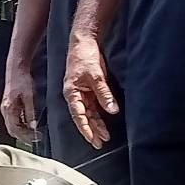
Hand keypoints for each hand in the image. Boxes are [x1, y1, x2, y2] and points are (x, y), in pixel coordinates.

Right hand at [0, 64, 38, 142]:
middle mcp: (4, 111)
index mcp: (9, 109)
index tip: (37, 138)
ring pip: (12, 127)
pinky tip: (28, 125)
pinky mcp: (7, 107)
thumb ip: (30, 112)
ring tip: (34, 134)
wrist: (16, 68)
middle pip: (12, 131)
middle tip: (36, 139)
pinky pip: (12, 121)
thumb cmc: (22, 80)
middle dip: (24, 137)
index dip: (26, 136)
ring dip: (22, 132)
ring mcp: (5, 109)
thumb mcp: (30, 96)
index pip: (16, 130)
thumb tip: (33, 127)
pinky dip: (20, 126)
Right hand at [62, 29, 116, 149]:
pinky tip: (104, 121)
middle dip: (91, 130)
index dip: (86, 128)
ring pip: (88, 113)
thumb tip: (112, 110)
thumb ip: (104, 94)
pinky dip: (98, 114)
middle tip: (100, 143)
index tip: (93, 139)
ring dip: (96, 124)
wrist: (83, 41)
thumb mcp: (97, 76)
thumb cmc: (85, 56)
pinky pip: (93, 105)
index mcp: (71, 93)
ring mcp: (81, 92)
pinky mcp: (87, 88)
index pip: (78, 115)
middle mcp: (74, 95)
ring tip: (104, 136)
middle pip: (83, 117)